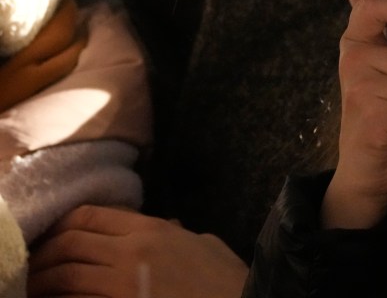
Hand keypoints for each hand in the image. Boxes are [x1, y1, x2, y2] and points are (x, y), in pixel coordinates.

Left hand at [28, 206, 247, 297]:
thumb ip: (180, 233)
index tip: (54, 236)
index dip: (63, 225)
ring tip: (40, 291)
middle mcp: (132, 253)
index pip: (89, 216)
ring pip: (65, 277)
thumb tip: (170, 227)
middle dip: (46, 255)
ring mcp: (123, 287)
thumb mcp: (206, 244)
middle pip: (69, 244)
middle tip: (38, 266)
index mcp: (151, 230)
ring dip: (46, 284)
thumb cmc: (228, 281)